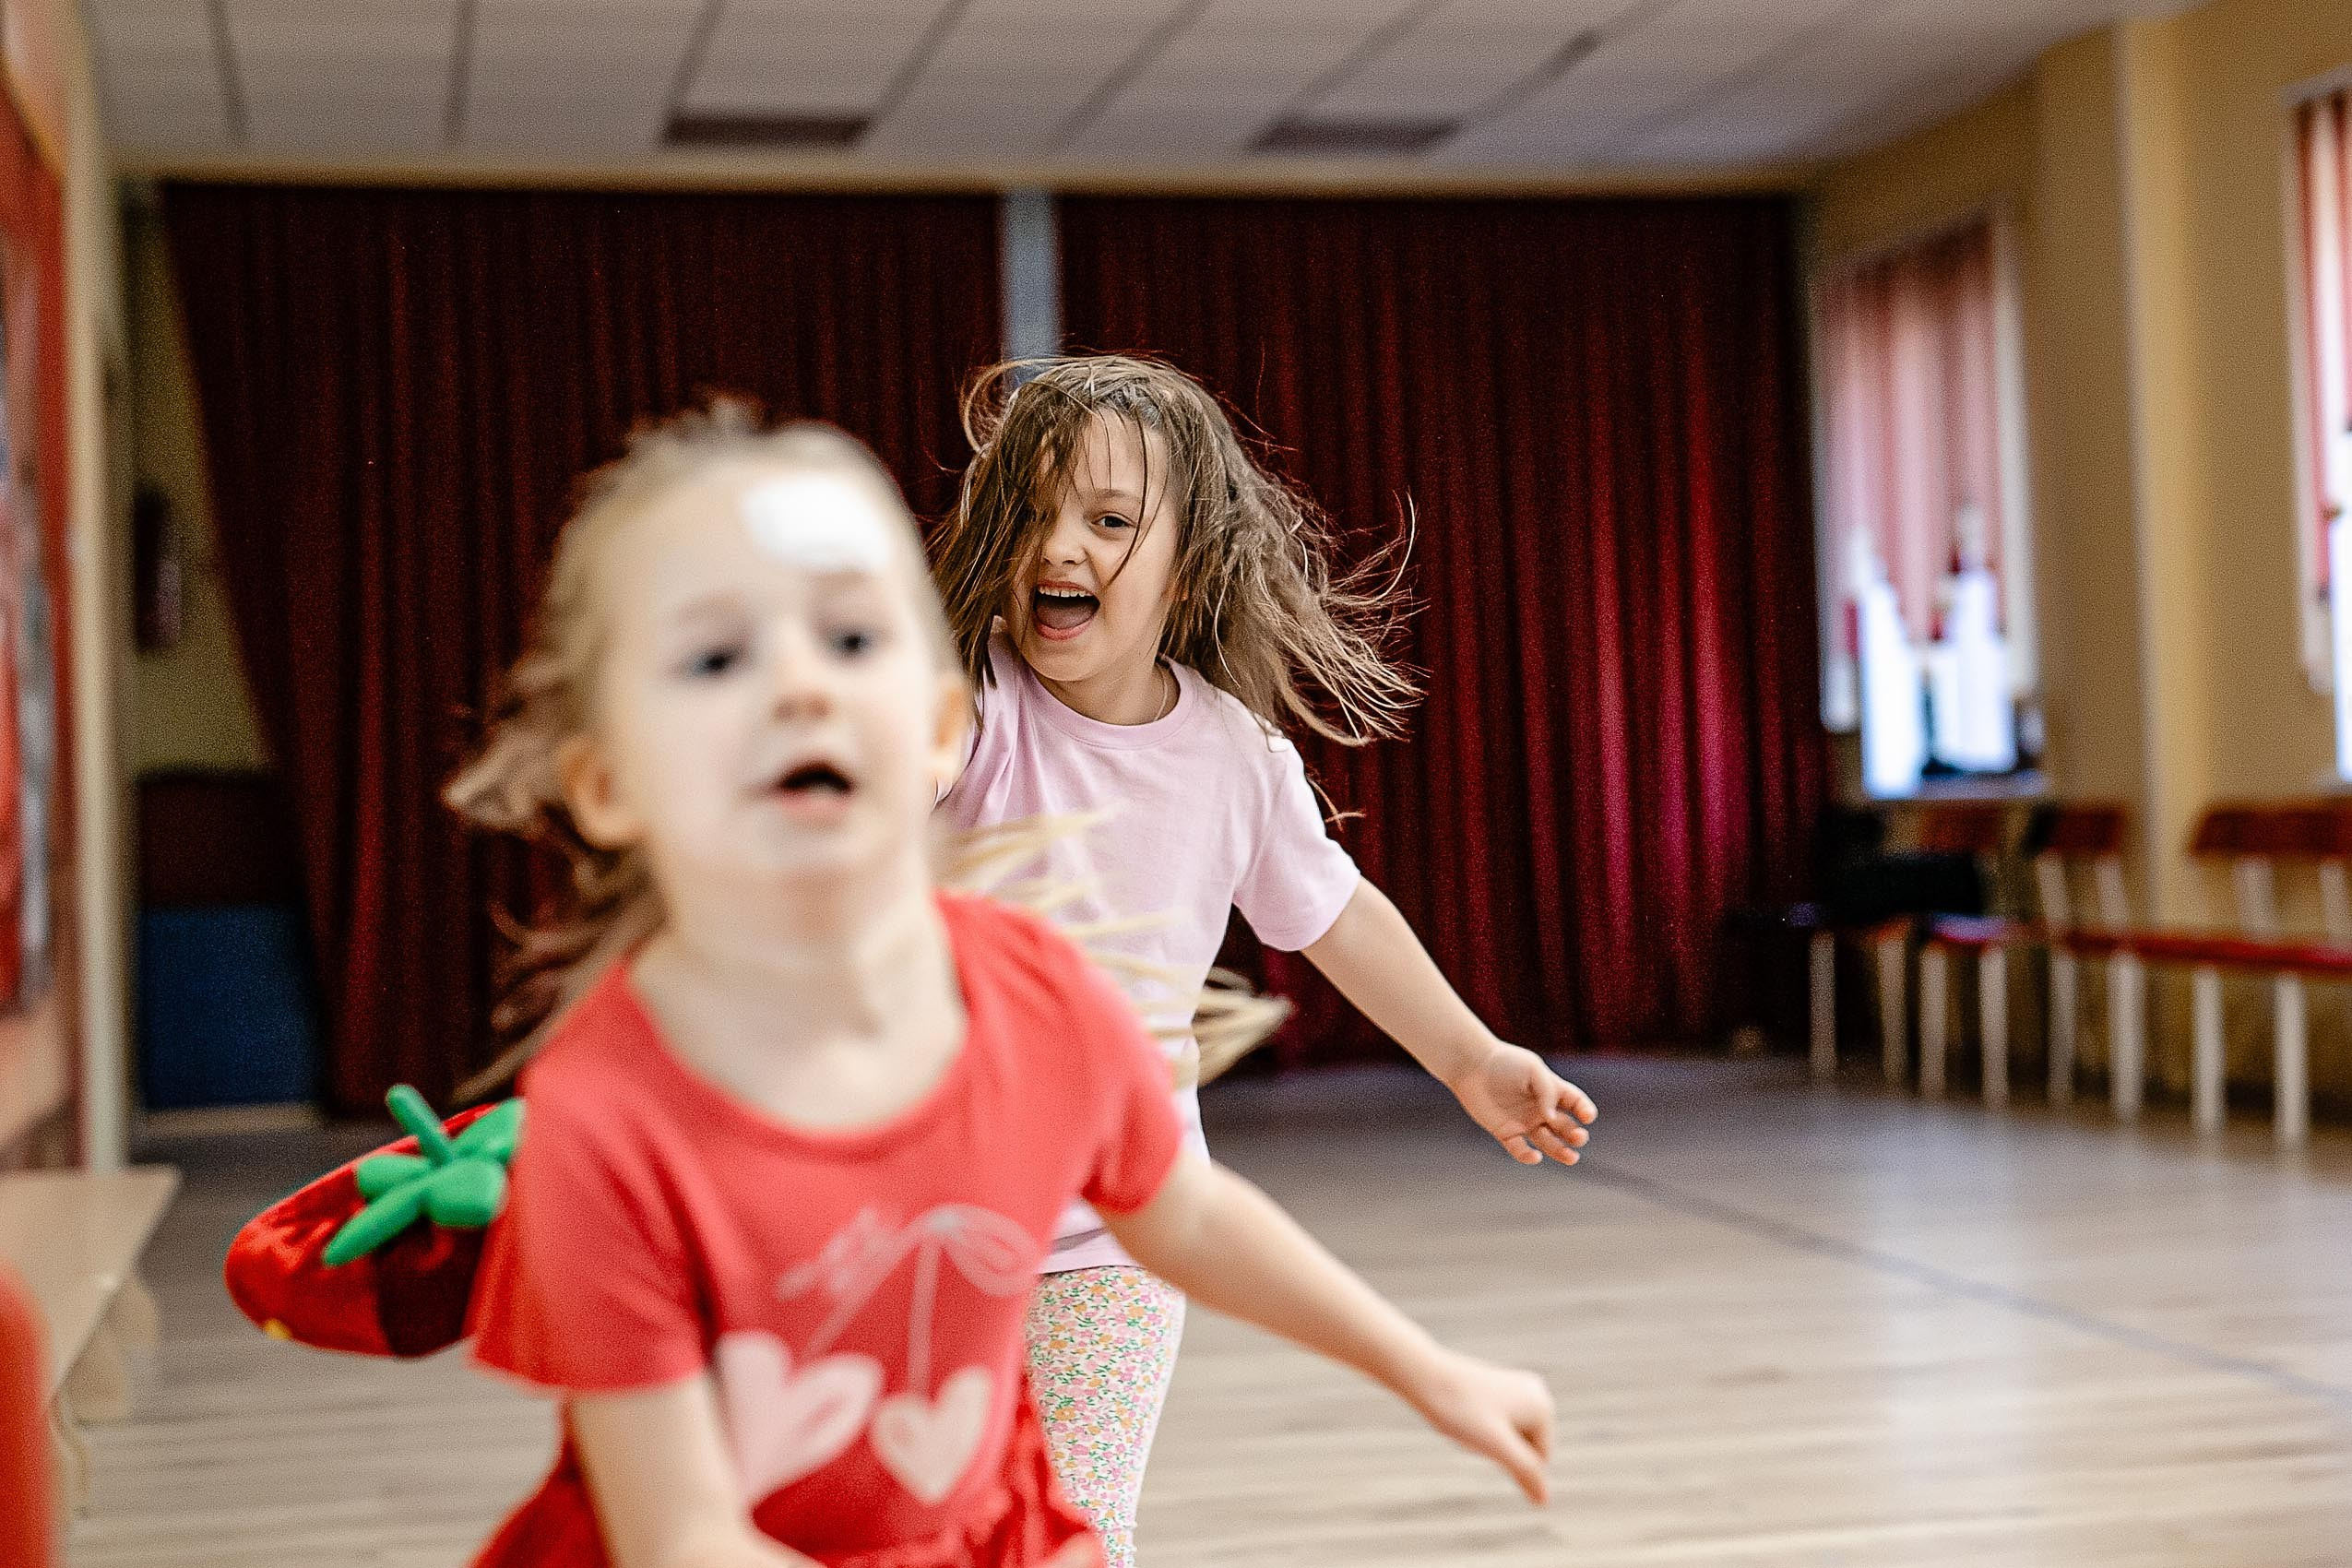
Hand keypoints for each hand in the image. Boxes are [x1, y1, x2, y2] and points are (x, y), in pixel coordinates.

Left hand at [1404, 1347, 1555, 1504]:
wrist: (1424, 1376)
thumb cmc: (1460, 1411)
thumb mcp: (1496, 1447)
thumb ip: (1525, 1471)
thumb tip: (1544, 1501)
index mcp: (1544, 1408)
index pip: (1537, 1463)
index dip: (1504, 1458)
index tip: (1482, 1432)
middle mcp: (1538, 1394)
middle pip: (1525, 1449)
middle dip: (1498, 1448)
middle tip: (1472, 1426)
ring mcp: (1519, 1388)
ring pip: (1510, 1439)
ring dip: (1488, 1439)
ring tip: (1467, 1418)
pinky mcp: (1502, 1387)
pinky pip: (1498, 1425)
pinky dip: (1481, 1427)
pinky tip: (1465, 1411)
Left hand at [1449, 1042, 1596, 1165]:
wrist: (1472, 1065)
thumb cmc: (1505, 1062)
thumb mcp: (1533, 1070)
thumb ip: (1548, 1092)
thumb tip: (1551, 1119)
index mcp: (1551, 1090)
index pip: (1575, 1103)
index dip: (1585, 1111)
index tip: (1587, 1117)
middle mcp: (1540, 1109)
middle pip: (1565, 1127)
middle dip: (1575, 1135)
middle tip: (1578, 1138)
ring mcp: (1523, 1121)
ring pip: (1547, 1142)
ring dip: (1560, 1151)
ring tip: (1571, 1158)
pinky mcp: (1505, 1132)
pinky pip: (1519, 1149)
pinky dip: (1527, 1156)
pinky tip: (1535, 1157)